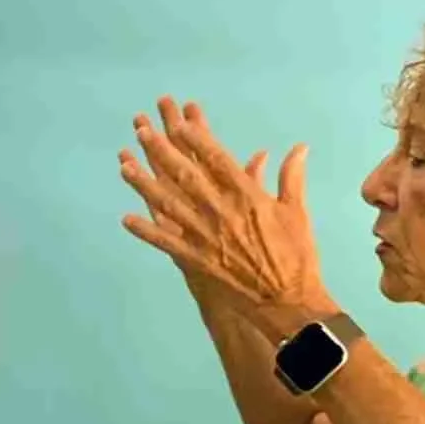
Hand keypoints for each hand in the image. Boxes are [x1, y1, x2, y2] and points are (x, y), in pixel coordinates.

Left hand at [119, 97, 336, 332]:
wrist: (286, 302)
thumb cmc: (296, 257)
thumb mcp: (297, 214)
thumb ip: (292, 178)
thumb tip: (300, 147)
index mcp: (248, 197)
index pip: (218, 161)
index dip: (197, 139)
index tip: (179, 121)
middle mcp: (222, 211)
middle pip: (187, 176)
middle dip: (162, 151)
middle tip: (142, 131)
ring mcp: (206, 236)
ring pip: (169, 205)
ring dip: (145, 185)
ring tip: (125, 167)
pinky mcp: (196, 260)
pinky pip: (166, 242)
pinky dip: (146, 231)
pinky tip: (126, 219)